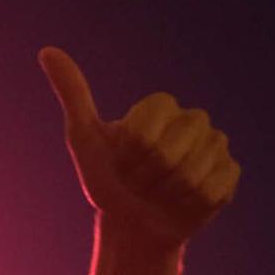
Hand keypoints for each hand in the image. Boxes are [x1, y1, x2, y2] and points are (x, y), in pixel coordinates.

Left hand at [40, 47, 239, 247]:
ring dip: (165, 193)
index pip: (145, 132)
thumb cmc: (107, 179)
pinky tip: (182, 203)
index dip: (128, 155)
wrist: (131, 223)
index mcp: (162, 106)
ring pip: (192, 174)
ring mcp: (216, 147)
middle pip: (168, 153)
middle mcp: (193, 120)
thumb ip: (72, 94)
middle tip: (140, 181)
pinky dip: (189, 205)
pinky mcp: (229, 176)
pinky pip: (211, 190)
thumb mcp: (83, 138)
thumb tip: (46, 51)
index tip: (122, 160)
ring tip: (160, 192)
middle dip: (145, 176)